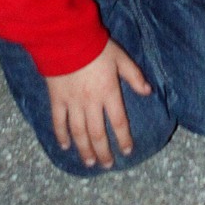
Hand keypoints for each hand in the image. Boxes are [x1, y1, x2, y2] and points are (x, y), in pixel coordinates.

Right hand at [45, 38, 151, 168]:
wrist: (66, 39)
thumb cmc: (96, 46)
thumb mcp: (120, 57)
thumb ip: (134, 75)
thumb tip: (148, 91)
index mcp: (109, 92)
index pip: (118, 122)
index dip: (123, 138)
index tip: (126, 151)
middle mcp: (91, 103)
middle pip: (98, 133)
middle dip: (103, 151)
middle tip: (107, 165)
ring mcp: (72, 103)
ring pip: (79, 132)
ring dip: (85, 149)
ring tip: (89, 162)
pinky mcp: (57, 99)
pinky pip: (58, 122)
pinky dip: (61, 135)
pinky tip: (65, 146)